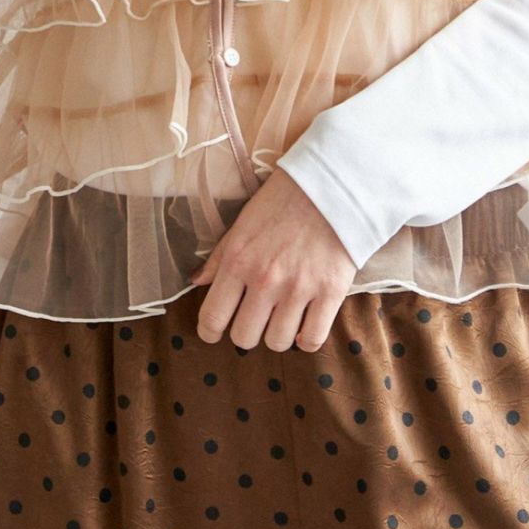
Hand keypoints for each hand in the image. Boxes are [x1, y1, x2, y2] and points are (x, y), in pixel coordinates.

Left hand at [186, 167, 357, 351]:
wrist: (332, 185)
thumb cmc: (283, 201)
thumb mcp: (243, 223)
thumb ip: (219, 257)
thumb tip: (196, 280)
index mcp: (238, 261)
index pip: (212, 317)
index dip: (209, 332)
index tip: (214, 332)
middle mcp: (265, 280)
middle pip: (244, 338)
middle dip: (246, 333)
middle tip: (254, 319)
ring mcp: (299, 288)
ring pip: (278, 342)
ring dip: (277, 334)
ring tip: (282, 317)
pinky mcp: (330, 292)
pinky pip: (313, 339)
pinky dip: (306, 339)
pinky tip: (305, 325)